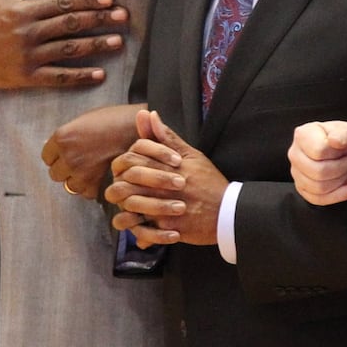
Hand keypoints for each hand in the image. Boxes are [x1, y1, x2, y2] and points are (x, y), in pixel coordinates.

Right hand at [0, 0, 127, 88]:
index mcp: (25, 10)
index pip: (62, 2)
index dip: (87, 0)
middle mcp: (29, 32)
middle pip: (70, 24)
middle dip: (98, 20)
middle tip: (123, 16)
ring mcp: (28, 55)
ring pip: (68, 50)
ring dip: (95, 46)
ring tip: (117, 42)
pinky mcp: (27, 76)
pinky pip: (57, 77)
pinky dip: (79, 76)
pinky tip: (99, 74)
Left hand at [42, 103, 144, 198]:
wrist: (142, 128)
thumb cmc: (116, 120)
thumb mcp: (86, 120)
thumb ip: (69, 136)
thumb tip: (59, 148)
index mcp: (62, 137)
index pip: (47, 157)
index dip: (58, 156)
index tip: (68, 155)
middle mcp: (68, 156)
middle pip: (55, 174)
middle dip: (67, 170)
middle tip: (83, 163)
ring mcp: (81, 172)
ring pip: (70, 186)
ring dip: (80, 180)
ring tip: (94, 170)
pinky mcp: (96, 184)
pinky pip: (87, 192)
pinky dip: (94, 188)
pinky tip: (102, 176)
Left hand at [105, 109, 225, 246]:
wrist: (227, 211)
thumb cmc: (208, 181)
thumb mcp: (191, 155)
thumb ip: (167, 137)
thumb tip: (149, 114)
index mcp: (167, 166)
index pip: (133, 158)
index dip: (124, 163)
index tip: (125, 168)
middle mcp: (163, 186)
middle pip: (126, 183)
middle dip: (118, 185)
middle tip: (120, 187)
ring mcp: (164, 208)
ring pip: (129, 207)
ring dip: (124, 207)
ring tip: (126, 206)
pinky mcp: (168, 228)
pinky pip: (143, 231)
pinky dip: (138, 230)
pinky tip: (138, 225)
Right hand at [287, 120, 346, 204]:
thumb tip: (333, 140)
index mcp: (304, 134)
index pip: (319, 151)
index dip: (337, 153)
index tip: (344, 148)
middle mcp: (295, 152)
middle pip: (318, 171)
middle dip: (341, 168)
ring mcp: (296, 172)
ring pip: (318, 187)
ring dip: (340, 181)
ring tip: (345, 170)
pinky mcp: (302, 188)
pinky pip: (318, 199)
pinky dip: (337, 195)